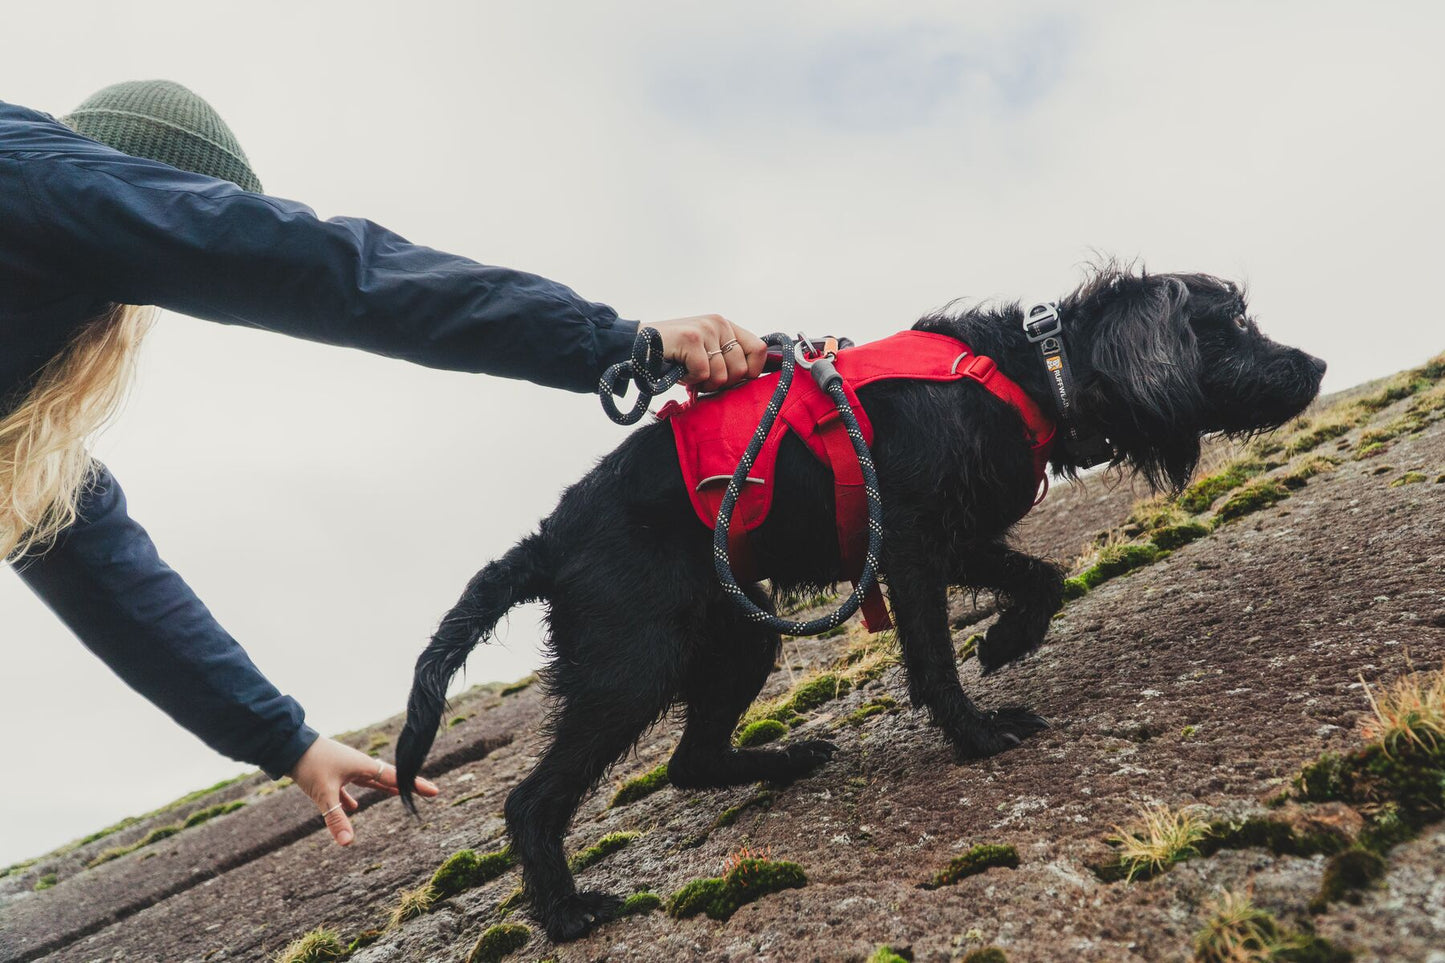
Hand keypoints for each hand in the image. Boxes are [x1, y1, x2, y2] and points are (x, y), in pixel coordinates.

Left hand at [288, 736, 439, 845]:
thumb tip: (348, 843)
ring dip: (381, 789)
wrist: (288, 746)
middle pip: (387, 778)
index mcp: (364, 766)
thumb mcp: (324, 794)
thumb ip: (336, 819)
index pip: (396, 778)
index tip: (435, 791)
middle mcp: (358, 765)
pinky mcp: (331, 772)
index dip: (415, 786)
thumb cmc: (310, 764)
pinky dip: (352, 798)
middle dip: (404, 786)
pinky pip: (348, 787)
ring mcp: (345, 768)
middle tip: (423, 791)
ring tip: (395, 796)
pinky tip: (353, 808)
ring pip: (369, 781)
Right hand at [649, 315, 766, 390]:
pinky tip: (678, 369)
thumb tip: (752, 378)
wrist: (635, 346)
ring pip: (722, 375)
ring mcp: (706, 329)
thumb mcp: (706, 353)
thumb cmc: (673, 356)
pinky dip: (690, 380)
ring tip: (687, 371)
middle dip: (720, 382)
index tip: (731, 380)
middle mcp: (719, 324)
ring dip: (702, 382)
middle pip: (741, 370)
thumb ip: (728, 359)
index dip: (751, 371)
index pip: (759, 350)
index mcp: (726, 326)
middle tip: (700, 376)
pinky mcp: (691, 338)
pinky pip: (703, 374)